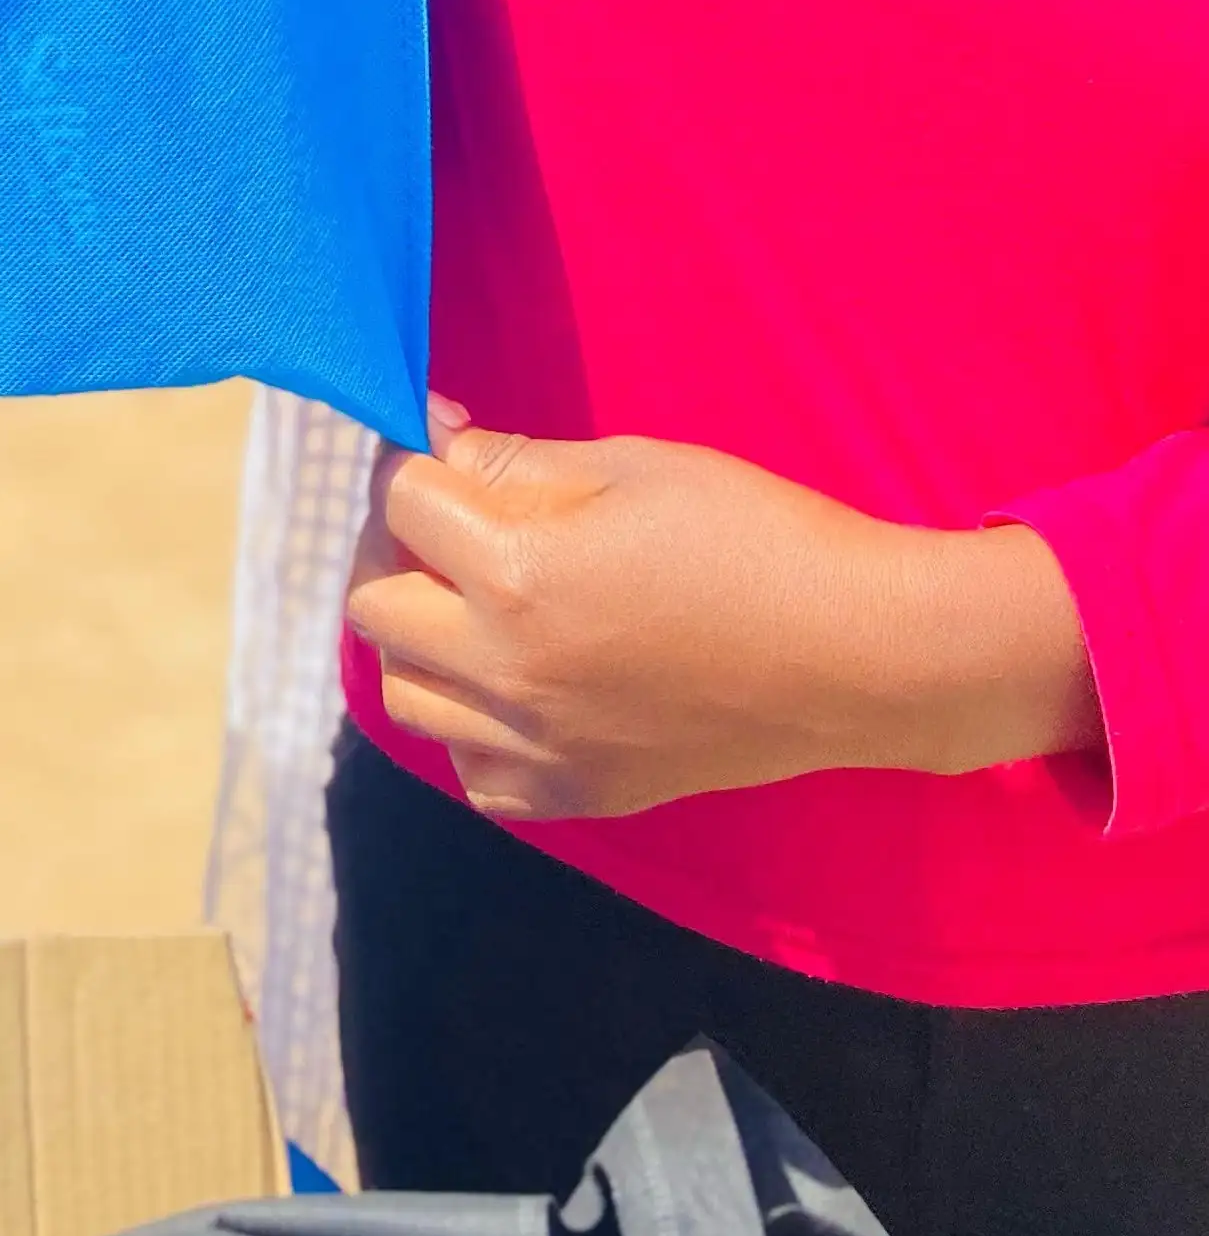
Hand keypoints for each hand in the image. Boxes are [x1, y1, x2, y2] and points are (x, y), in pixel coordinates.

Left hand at [345, 403, 1100, 821]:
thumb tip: (439, 448)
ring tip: (476, 602)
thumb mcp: (631, 467)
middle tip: (452, 520)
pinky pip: (475, 774)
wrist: (860, 655)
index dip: (412, 458)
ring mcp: (540, 746)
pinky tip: (518, 685)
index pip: (401, 503)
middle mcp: (507, 673)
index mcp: (516, 576)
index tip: (440, 441)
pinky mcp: (580, 794)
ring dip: (420, 640)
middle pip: (375, 608)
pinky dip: (472, 730)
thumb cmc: (755, 536)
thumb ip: (518, 464)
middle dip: (397, 548)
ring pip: (406, 699)